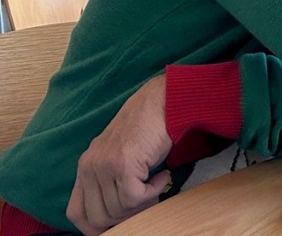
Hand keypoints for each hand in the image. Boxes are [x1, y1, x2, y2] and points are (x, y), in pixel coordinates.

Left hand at [67, 75, 171, 234]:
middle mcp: (89, 166)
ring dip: (143, 202)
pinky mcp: (123, 164)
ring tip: (156, 183)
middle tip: (146, 201)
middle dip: (126, 218)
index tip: (120, 224)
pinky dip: (153, 192)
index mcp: (86, 166)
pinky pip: (134, 199)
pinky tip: (162, 176)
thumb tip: (117, 214)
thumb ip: (110, 178)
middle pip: (98, 218)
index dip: (96, 227)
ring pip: (118, 210)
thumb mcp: (119, 154)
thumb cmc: (148, 127)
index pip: (77, 213)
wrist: (162, 101)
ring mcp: (104, 166)